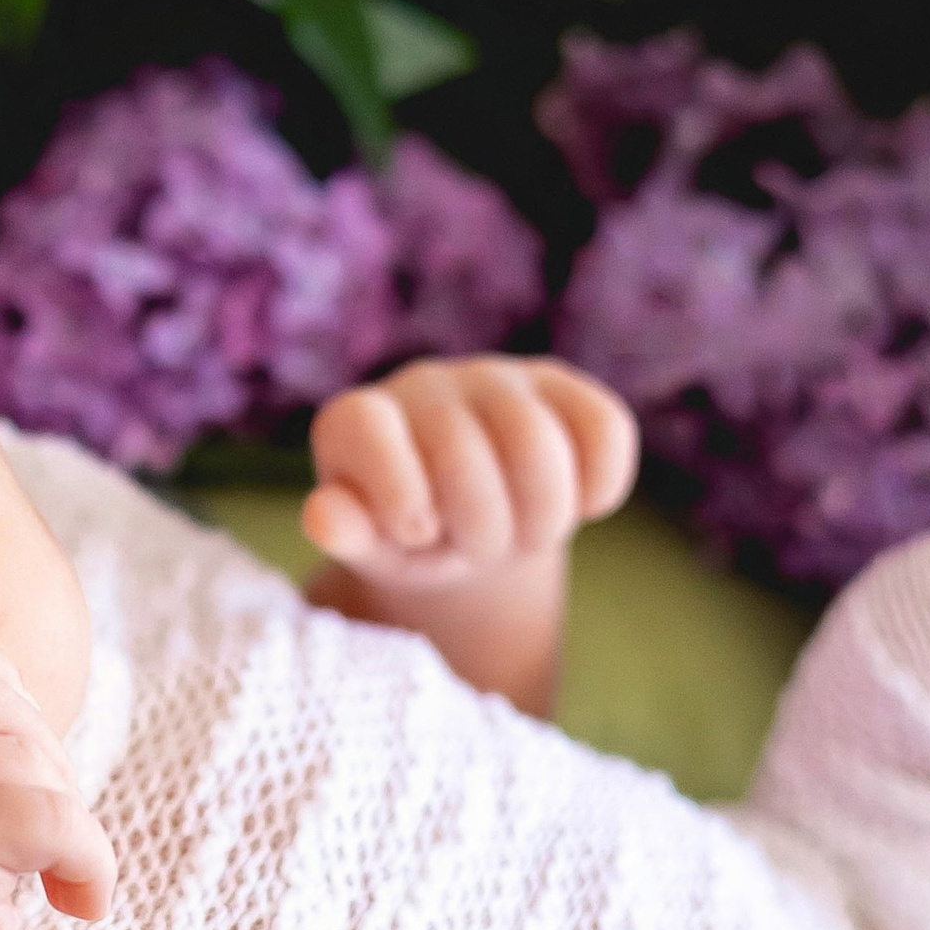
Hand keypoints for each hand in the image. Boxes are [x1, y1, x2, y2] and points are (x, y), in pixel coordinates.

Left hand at [301, 356, 637, 589]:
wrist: (474, 524)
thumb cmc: (411, 540)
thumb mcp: (375, 549)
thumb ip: (349, 532)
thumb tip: (326, 516)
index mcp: (358, 420)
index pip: (367, 429)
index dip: (398, 492)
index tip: (418, 533)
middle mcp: (423, 384)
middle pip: (464, 458)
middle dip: (482, 533)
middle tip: (482, 551)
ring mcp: (496, 378)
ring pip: (539, 444)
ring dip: (542, 519)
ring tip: (526, 536)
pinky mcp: (563, 387)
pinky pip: (604, 429)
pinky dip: (600, 488)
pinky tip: (581, 506)